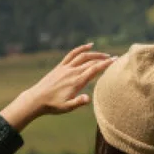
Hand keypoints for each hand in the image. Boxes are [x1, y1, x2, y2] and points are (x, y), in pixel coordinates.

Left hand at [0, 43, 115, 130]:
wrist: (37, 99)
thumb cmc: (53, 105)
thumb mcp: (67, 107)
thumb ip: (78, 102)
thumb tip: (88, 98)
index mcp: (76, 81)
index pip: (94, 70)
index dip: (106, 64)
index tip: (115, 60)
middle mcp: (72, 72)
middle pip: (91, 62)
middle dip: (104, 59)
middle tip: (115, 58)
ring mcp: (66, 67)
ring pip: (83, 56)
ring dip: (95, 54)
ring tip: (105, 55)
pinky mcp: (61, 66)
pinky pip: (72, 54)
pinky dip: (81, 48)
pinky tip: (89, 45)